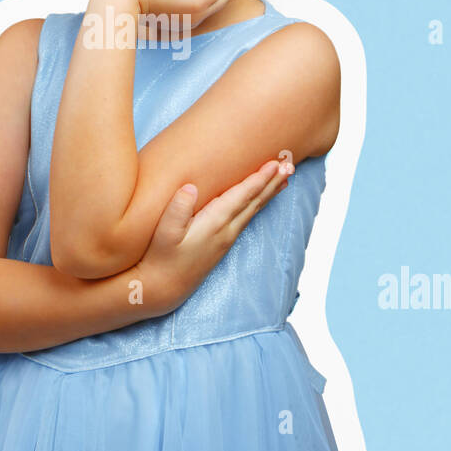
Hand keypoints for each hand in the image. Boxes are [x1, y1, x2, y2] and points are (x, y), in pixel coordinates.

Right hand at [134, 153, 295, 315]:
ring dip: (269, 193)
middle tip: (290, 165)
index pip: (241, 196)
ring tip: (284, 178)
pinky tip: (261, 200)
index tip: (274, 164)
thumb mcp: (163, 232)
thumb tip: (190, 188)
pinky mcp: (223, 243)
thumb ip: (177, 209)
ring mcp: (226, 238)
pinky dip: (257, 205)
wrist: (164, 286)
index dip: (259, 179)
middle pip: (254, 202)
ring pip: (253, 210)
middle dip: (272, 183)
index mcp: (213, 223)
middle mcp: (225, 230)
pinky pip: (246, 218)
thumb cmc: (161, 256)